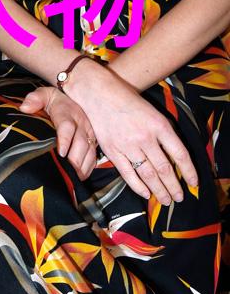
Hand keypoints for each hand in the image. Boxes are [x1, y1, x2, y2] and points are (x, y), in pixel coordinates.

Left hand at [20, 86, 97, 180]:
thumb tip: (24, 107)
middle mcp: (81, 122)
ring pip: (89, 151)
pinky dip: (88, 167)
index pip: (67, 126)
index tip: (61, 153)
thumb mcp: (43, 95)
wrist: (72, 98)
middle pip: (81, 142)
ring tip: (73, 177)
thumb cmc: (54, 101)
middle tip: (67, 172)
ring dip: (82, 165)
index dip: (65, 140)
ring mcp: (88, 132)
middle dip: (75, 159)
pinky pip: (93, 156)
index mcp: (67, 112)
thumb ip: (34, 99)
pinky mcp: (93, 141)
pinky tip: (80, 176)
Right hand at [65, 62, 198, 204]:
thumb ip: (164, 133)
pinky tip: (146, 194)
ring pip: (148, 174)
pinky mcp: (112, 151)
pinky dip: (138, 186)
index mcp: (159, 125)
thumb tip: (175, 157)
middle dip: (174, 187)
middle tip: (179, 198)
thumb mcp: (153, 112)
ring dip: (159, 190)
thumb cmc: (128, 99)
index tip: (193, 183)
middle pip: (165, 169)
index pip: (180, 154)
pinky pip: (128, 174)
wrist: (99, 93)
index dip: (189, 172)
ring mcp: (128, 145)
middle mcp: (145, 137)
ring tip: (166, 200)